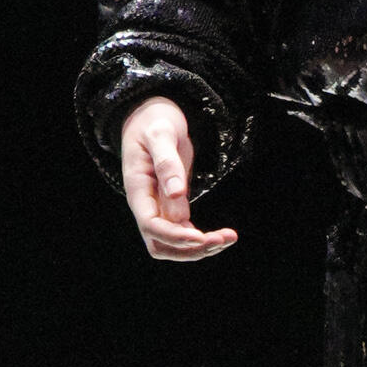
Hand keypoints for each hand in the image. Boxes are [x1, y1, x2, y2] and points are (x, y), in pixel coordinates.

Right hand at [119, 97, 237, 261]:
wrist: (151, 116)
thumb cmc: (154, 121)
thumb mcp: (160, 133)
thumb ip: (167, 162)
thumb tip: (177, 193)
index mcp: (138, 188)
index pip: (150, 225)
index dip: (174, 237)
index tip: (201, 237)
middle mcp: (145, 204)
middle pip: (160, 244)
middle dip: (190, 249)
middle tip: (222, 239)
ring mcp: (158, 207)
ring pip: (173, 244)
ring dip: (199, 248)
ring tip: (228, 238)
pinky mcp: (171, 205)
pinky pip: (184, 232)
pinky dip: (203, 239)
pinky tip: (224, 235)